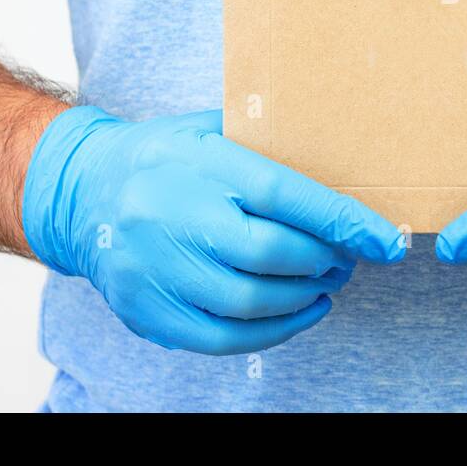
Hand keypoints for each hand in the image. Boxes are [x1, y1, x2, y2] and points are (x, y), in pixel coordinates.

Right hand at [22, 107, 404, 354]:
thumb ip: (270, 142)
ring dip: (304, 298)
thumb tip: (350, 161)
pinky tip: (300, 311)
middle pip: (270, 253)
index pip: (282, 194)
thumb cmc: (165, 157)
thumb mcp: (211, 128)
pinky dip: (273, 332)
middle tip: (349, 257)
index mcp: (196, 163)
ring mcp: (155, 269)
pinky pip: (222, 337)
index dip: (341, 220)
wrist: (81, 192)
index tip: (385, 239)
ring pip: (250, 302)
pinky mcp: (147, 311)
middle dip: (324, 260)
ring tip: (328, 281)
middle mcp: (171, 216)